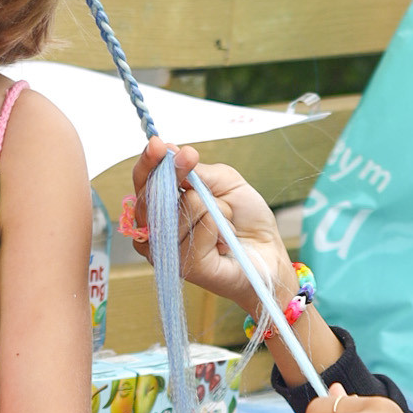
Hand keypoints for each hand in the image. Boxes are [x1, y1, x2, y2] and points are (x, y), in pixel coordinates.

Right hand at [126, 138, 292, 319]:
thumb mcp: (224, 182)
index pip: (143, 183)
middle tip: (193, 159)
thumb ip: (196, 171)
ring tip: (225, 220)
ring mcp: (169, 252)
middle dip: (177, 173)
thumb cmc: (245, 219)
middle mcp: (158, 231)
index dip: (148, 163)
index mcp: (163, 208)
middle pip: (151, 196)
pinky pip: (201, 228)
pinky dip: (220, 225)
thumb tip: (170, 152)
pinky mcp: (187, 267)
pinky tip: (225, 239)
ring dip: (213, 206)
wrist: (269, 252)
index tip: (159, 145)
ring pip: (182, 208)